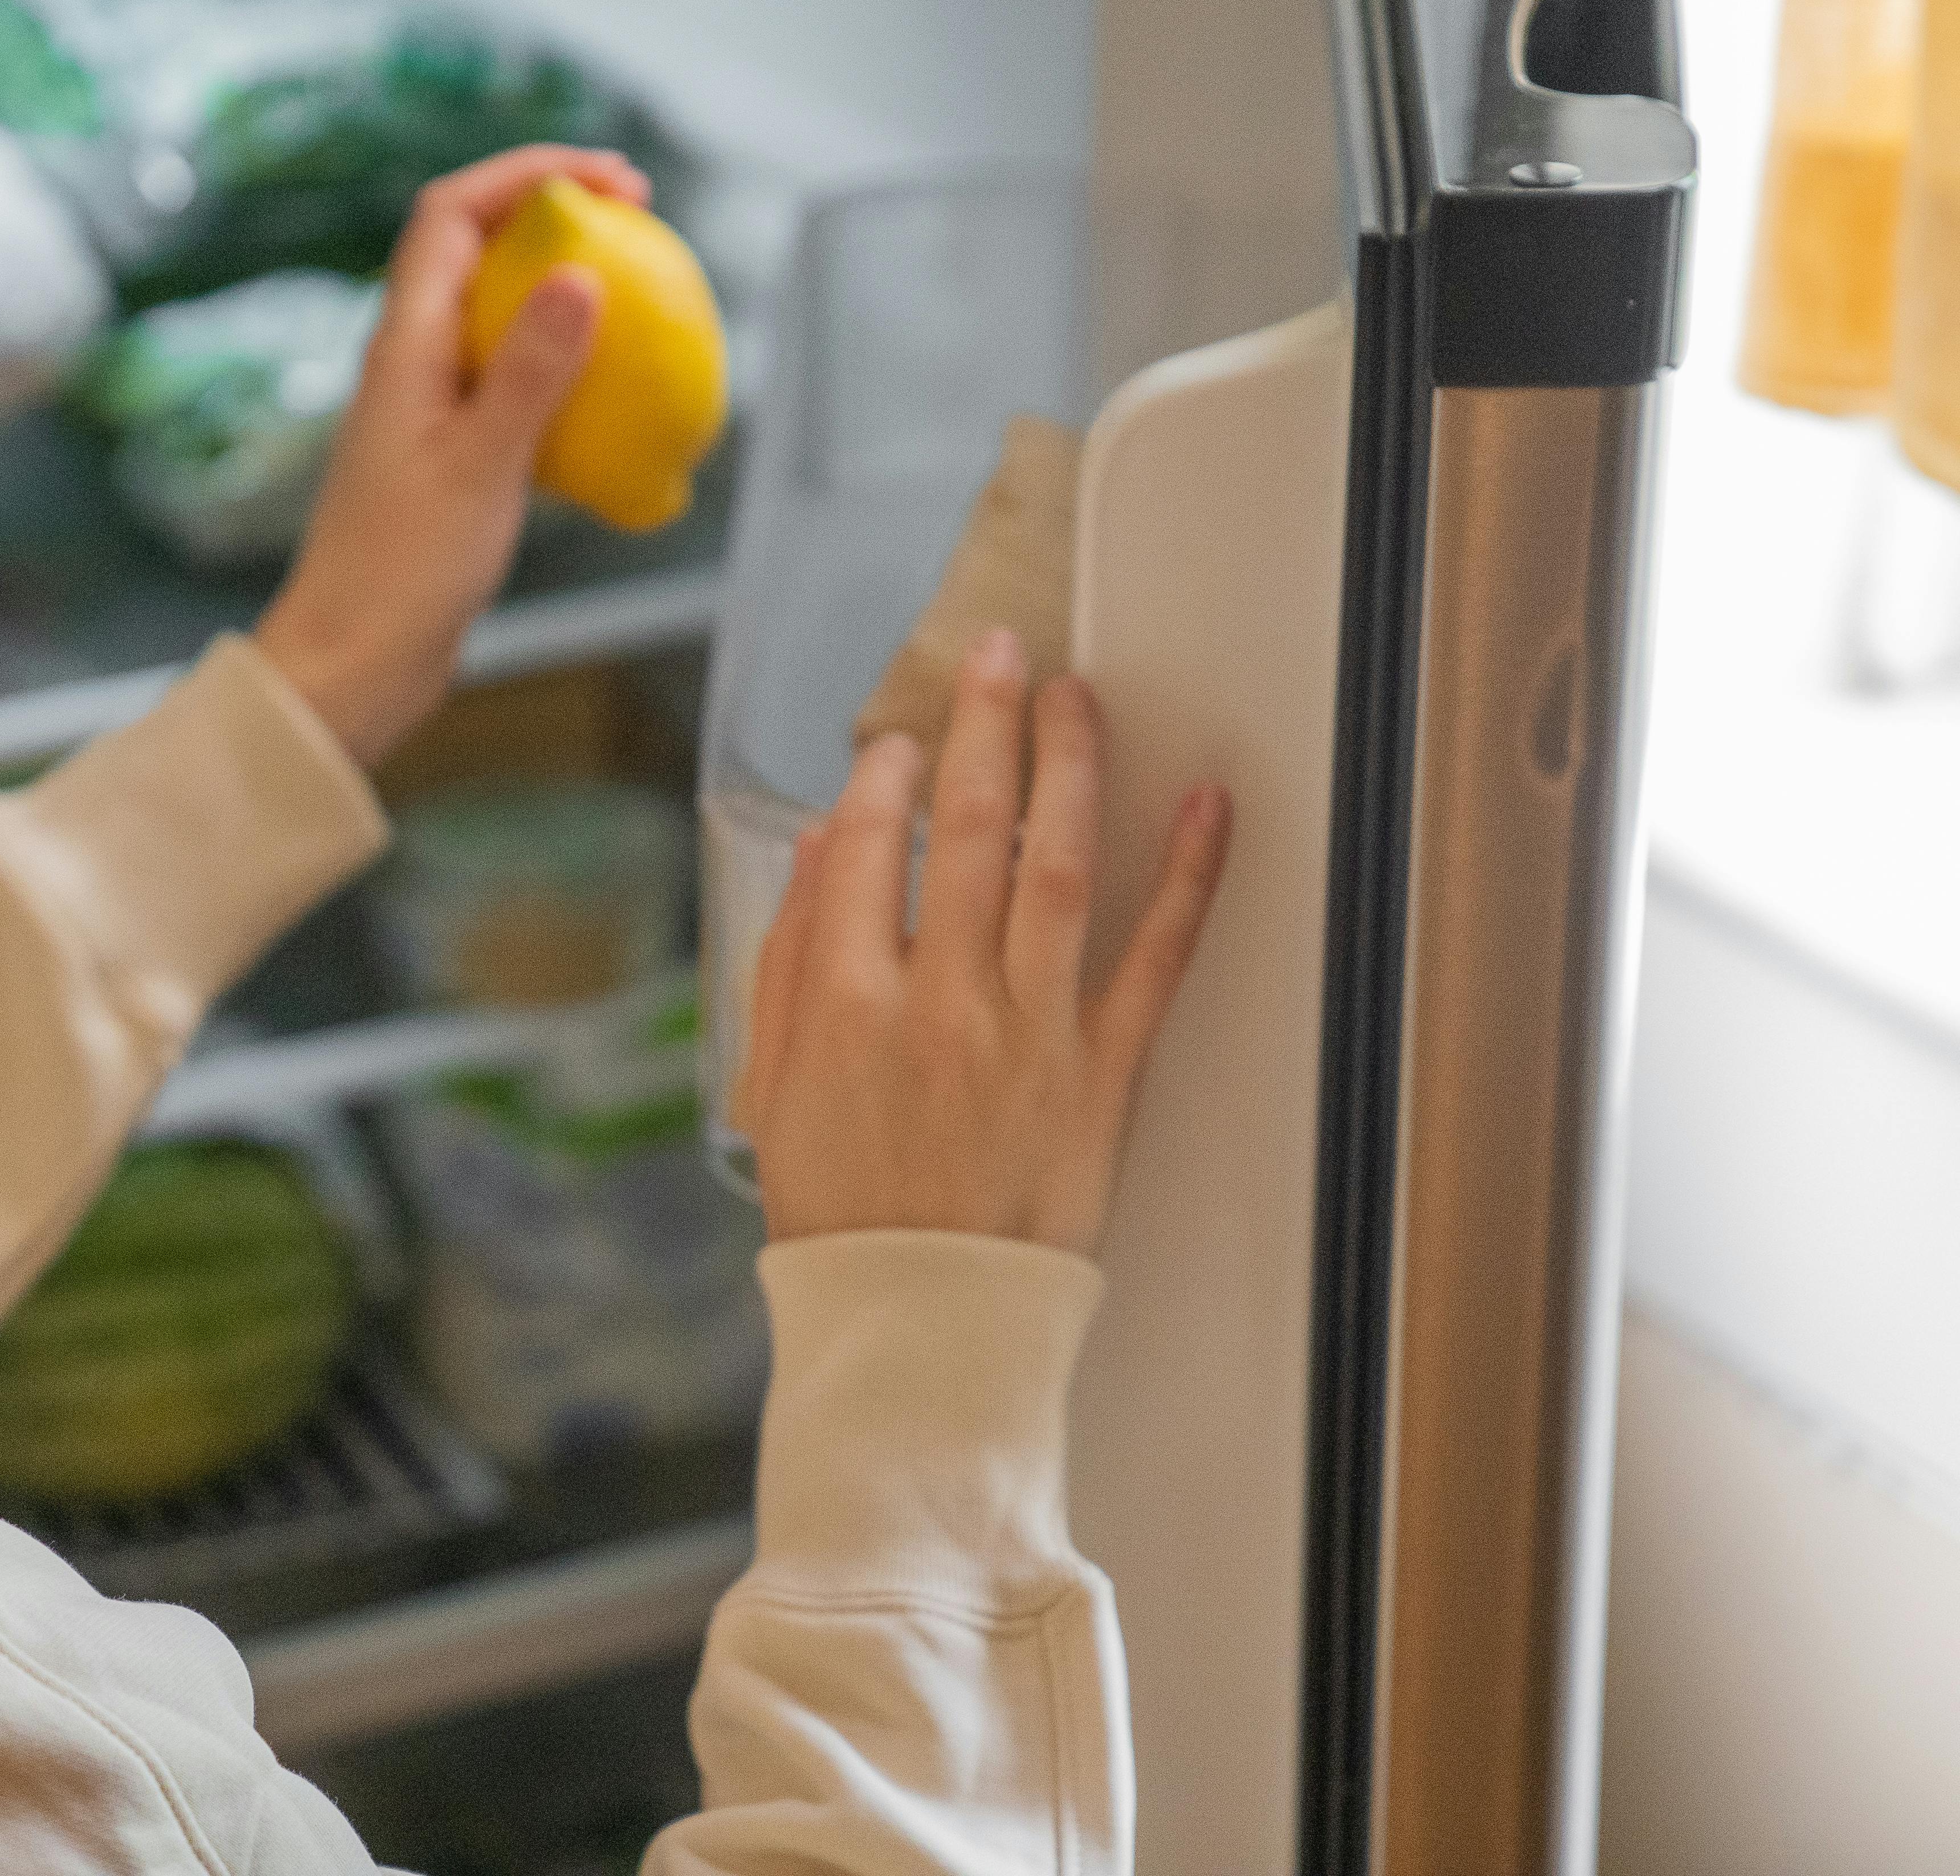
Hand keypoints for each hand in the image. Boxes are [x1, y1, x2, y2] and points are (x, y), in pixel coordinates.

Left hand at [252, 145, 643, 766]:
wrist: (351, 662)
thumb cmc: (403, 571)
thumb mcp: (482, 465)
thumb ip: (531, 371)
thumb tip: (581, 276)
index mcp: (403, 344)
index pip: (451, 212)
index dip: (527, 173)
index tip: (611, 179)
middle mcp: (409, 359)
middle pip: (475, 245)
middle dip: (554, 212)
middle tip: (640, 219)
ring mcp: (427, 404)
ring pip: (496, 311)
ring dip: (560, 286)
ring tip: (636, 288)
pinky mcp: (448, 451)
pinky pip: (509, 377)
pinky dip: (560, 363)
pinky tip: (613, 390)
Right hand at [735, 628, 1231, 1254]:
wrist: (921, 1324)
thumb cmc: (841, 1210)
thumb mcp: (773, 1084)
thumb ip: (788, 960)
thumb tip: (821, 848)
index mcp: (845, 1005)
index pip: (866, 846)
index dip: (883, 774)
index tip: (896, 740)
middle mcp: (940, 1004)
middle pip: (966, 828)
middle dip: (981, 724)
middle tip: (998, 655)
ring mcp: (1030, 1034)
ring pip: (1059, 863)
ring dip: (1070, 763)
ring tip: (1074, 697)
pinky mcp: (1104, 1074)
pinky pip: (1157, 957)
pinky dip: (1188, 875)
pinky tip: (1206, 804)